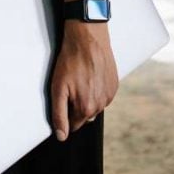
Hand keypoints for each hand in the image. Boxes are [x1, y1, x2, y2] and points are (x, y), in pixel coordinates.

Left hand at [51, 22, 118, 140]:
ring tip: (81, 77)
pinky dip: (97, 88)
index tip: (63, 96)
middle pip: (84, 115)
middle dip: (76, 105)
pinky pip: (103, 94)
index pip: (73, 125)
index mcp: (86, 109)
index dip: (66, 112)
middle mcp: (101, 105)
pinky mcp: (115, 84)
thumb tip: (61, 136)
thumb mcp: (58, 88)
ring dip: (88, 97)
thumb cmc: (71, 60)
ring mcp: (110, 94)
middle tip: (71, 85)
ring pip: (95, 105)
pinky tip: (90, 74)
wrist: (88, 37)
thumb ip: (59, 115)